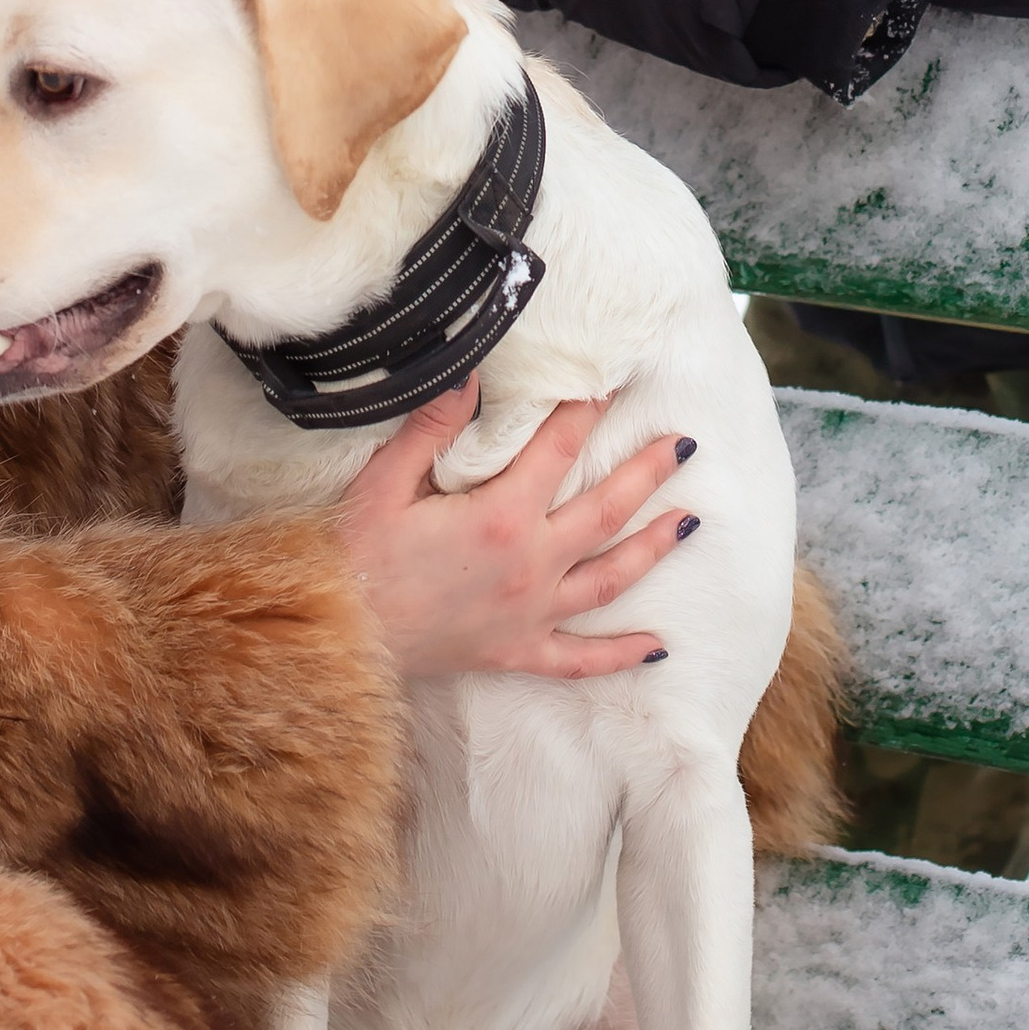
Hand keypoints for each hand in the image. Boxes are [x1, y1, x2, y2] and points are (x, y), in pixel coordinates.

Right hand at [335, 381, 697, 680]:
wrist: (338, 635)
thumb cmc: (355, 554)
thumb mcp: (386, 480)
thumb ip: (433, 425)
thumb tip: (469, 370)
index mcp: (502, 516)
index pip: (560, 449)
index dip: (587, 411)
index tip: (613, 382)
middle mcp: (530, 565)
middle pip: (606, 511)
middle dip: (648, 474)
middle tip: (684, 445)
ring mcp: (530, 613)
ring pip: (609, 577)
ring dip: (653, 547)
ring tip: (691, 521)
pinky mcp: (516, 652)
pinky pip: (580, 659)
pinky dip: (620, 656)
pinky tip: (658, 648)